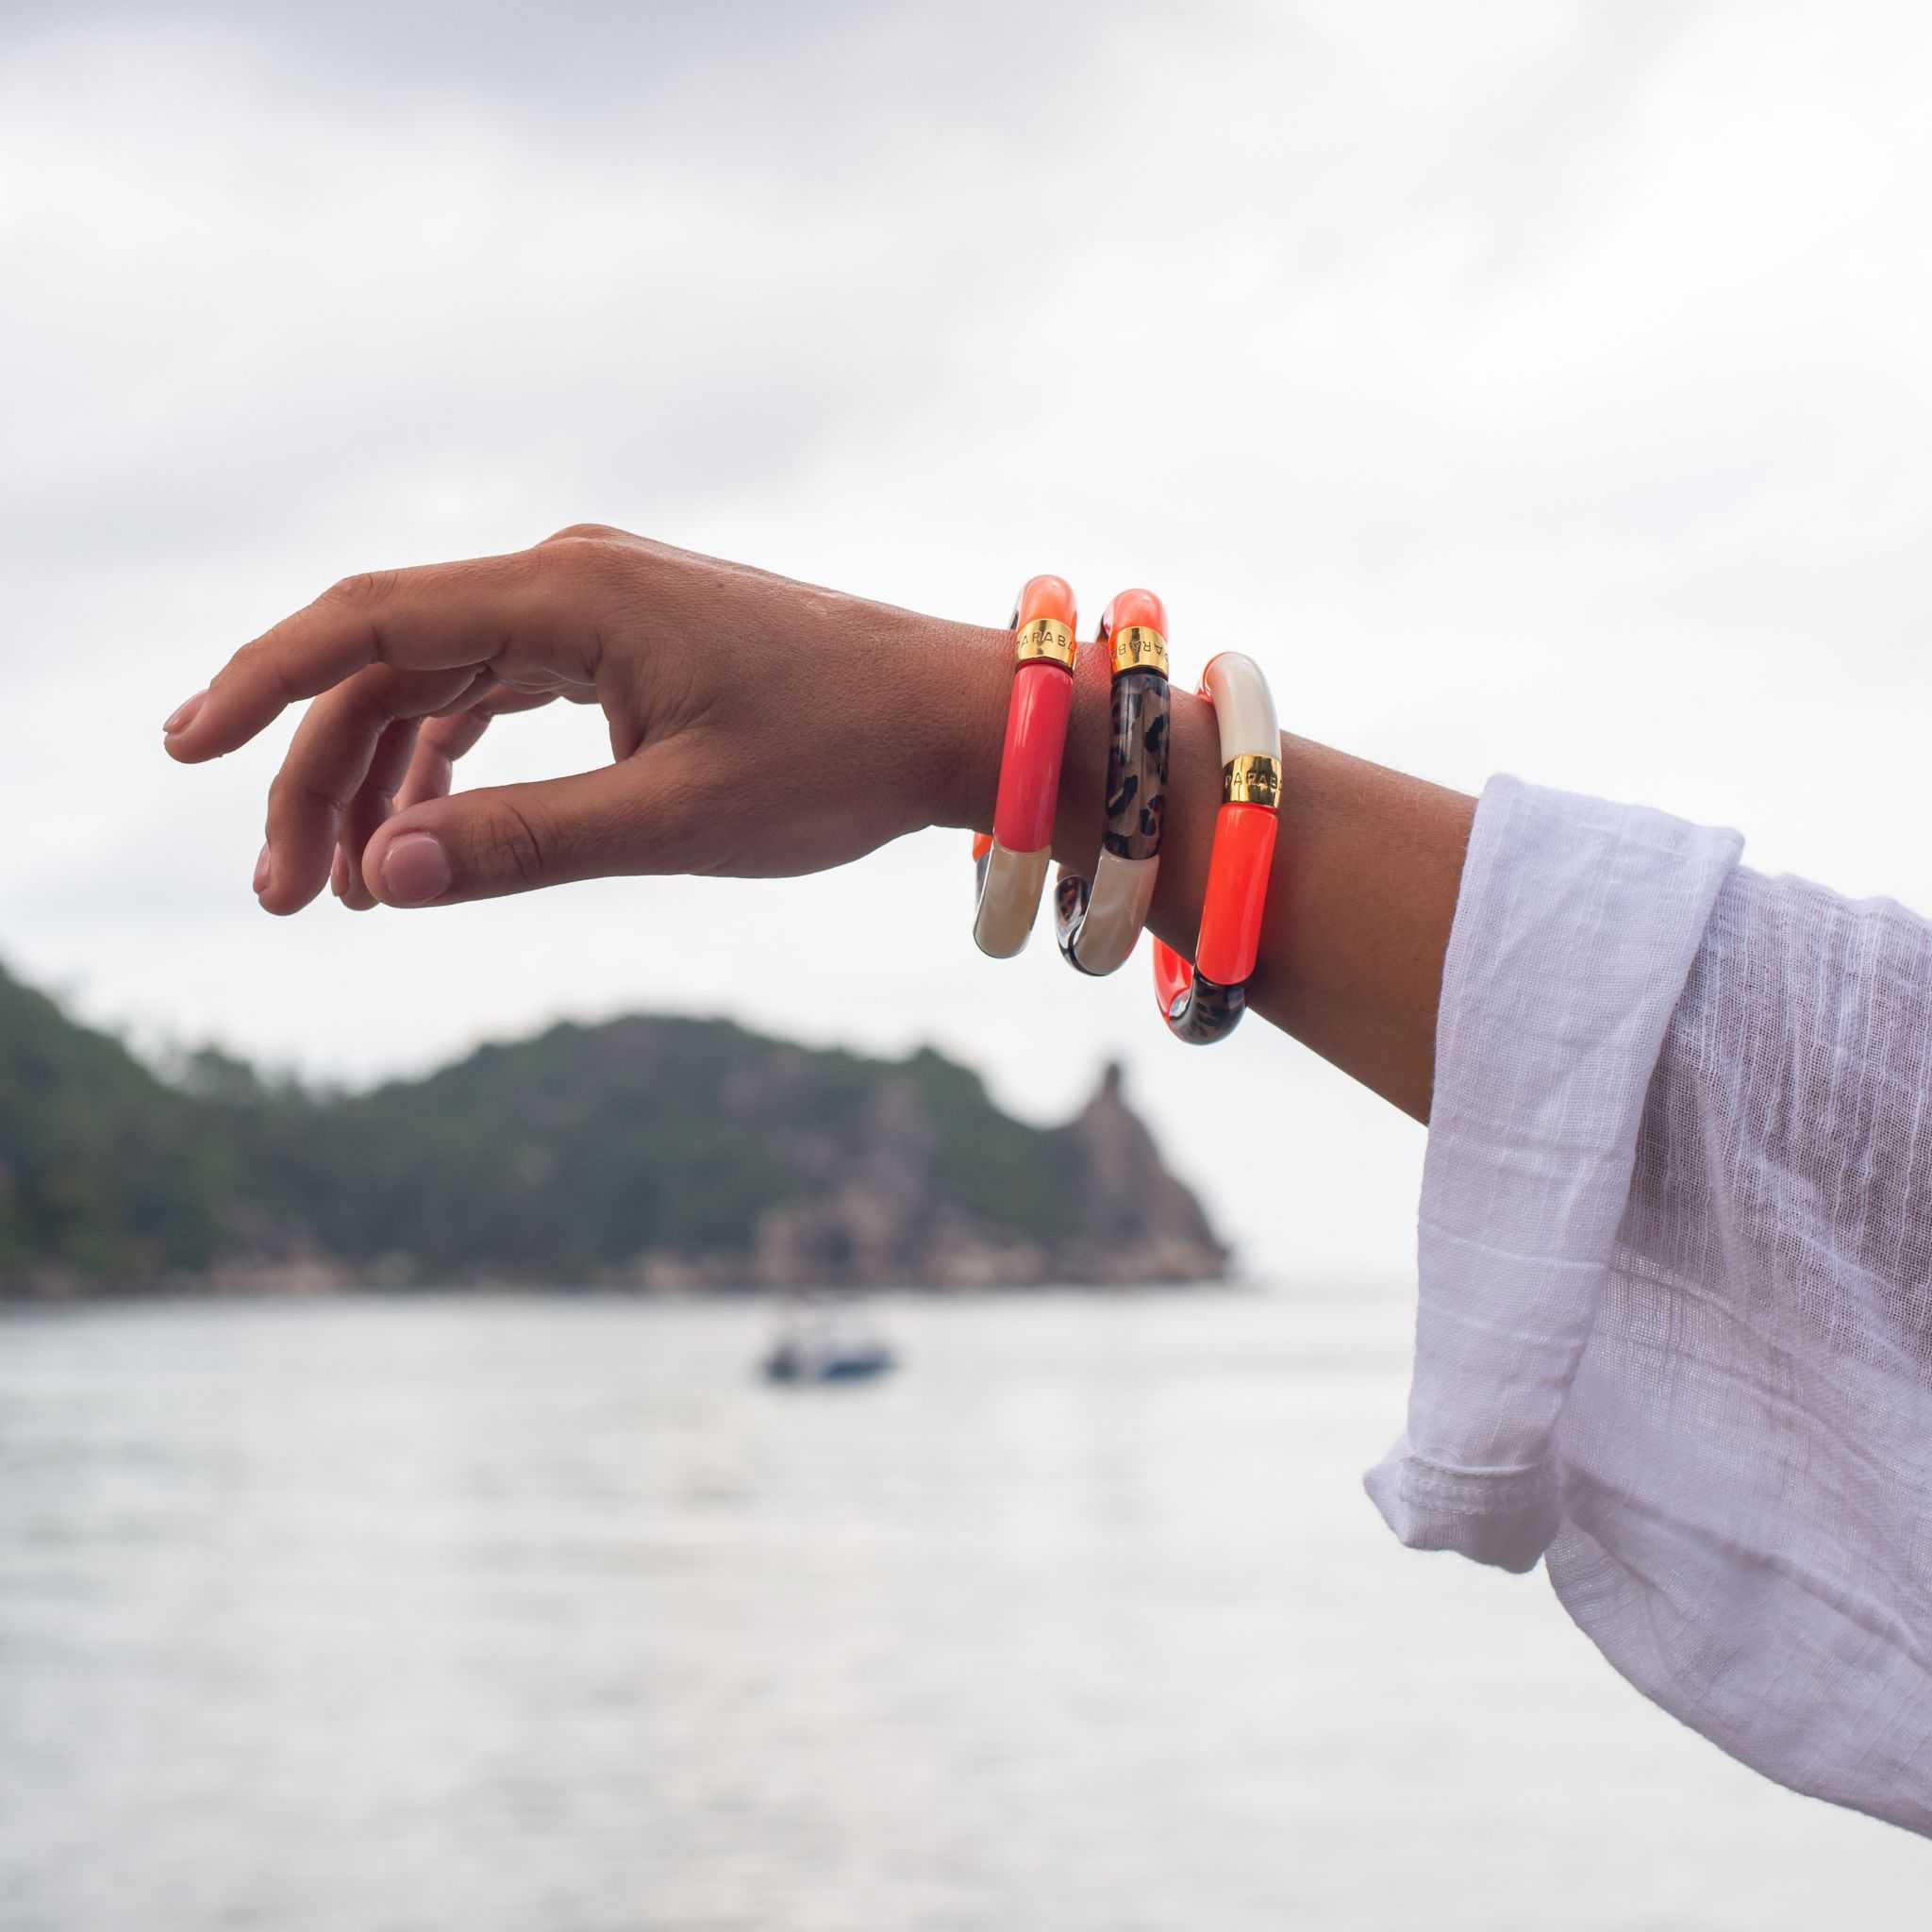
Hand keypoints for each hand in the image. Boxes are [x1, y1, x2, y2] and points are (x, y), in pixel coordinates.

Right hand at [162, 526, 995, 913]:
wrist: (952, 719)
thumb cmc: (837, 761)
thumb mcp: (676, 818)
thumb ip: (523, 844)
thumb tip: (378, 876)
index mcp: (573, 593)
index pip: (369, 623)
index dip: (262, 684)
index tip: (184, 750)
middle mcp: (572, 576)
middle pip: (391, 665)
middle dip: (321, 777)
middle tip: (285, 899)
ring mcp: (600, 604)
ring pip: (442, 682)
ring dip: (383, 777)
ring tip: (346, 890)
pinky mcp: (630, 639)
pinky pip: (501, 687)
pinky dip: (452, 758)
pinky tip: (427, 827)